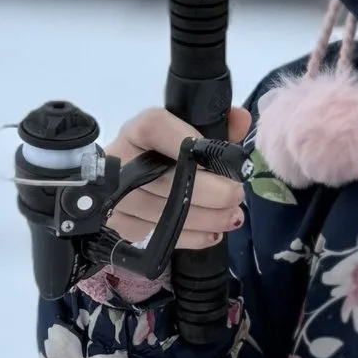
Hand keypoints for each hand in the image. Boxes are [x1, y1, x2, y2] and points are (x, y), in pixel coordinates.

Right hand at [101, 103, 251, 250]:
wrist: (124, 183)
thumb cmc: (163, 155)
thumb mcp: (186, 135)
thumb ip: (216, 126)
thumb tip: (242, 120)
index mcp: (135, 132)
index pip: (156, 127)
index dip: (190, 142)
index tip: (221, 158)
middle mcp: (120, 162)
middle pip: (167, 180)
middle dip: (213, 192)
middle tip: (236, 195)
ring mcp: (115, 197)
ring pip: (166, 214)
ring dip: (208, 219)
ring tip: (232, 217)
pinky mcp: (119, 227)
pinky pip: (159, 237)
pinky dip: (191, 238)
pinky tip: (212, 234)